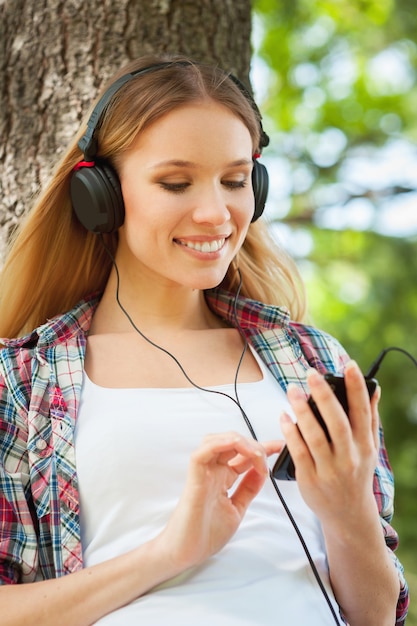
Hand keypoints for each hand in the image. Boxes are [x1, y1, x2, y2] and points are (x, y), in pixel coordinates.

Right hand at [156, 432, 280, 572]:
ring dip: (238, 441)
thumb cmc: (205, 534)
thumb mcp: (237, 508)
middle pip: (231, 443)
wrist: (185, 554)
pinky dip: (218, 444)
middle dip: (254, 443)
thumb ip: (248, 489)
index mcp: (222, 478)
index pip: (242, 455)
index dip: (262, 448)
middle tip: (269, 454)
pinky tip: (235, 446)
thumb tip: (261, 471)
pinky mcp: (194, 480)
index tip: (278, 447)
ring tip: (256, 454)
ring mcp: (202, 474)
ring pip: (215, 440)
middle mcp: (212, 472)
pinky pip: (201, 454)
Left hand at [280, 361, 379, 523]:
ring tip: (293, 390)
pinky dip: (290, 433)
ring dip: (302, 411)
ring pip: (315, 436)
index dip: (357, 388)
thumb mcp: (369, 448)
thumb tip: (375, 388)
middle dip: (324, 396)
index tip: (349, 365)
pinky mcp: (310, 479)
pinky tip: (284, 417)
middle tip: (311, 374)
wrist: (348, 514)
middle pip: (336, 422)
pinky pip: (298, 452)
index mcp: (365, 446)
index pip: (362, 412)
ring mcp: (329, 469)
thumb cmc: (357, 472)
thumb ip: (370, 417)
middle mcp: (349, 457)